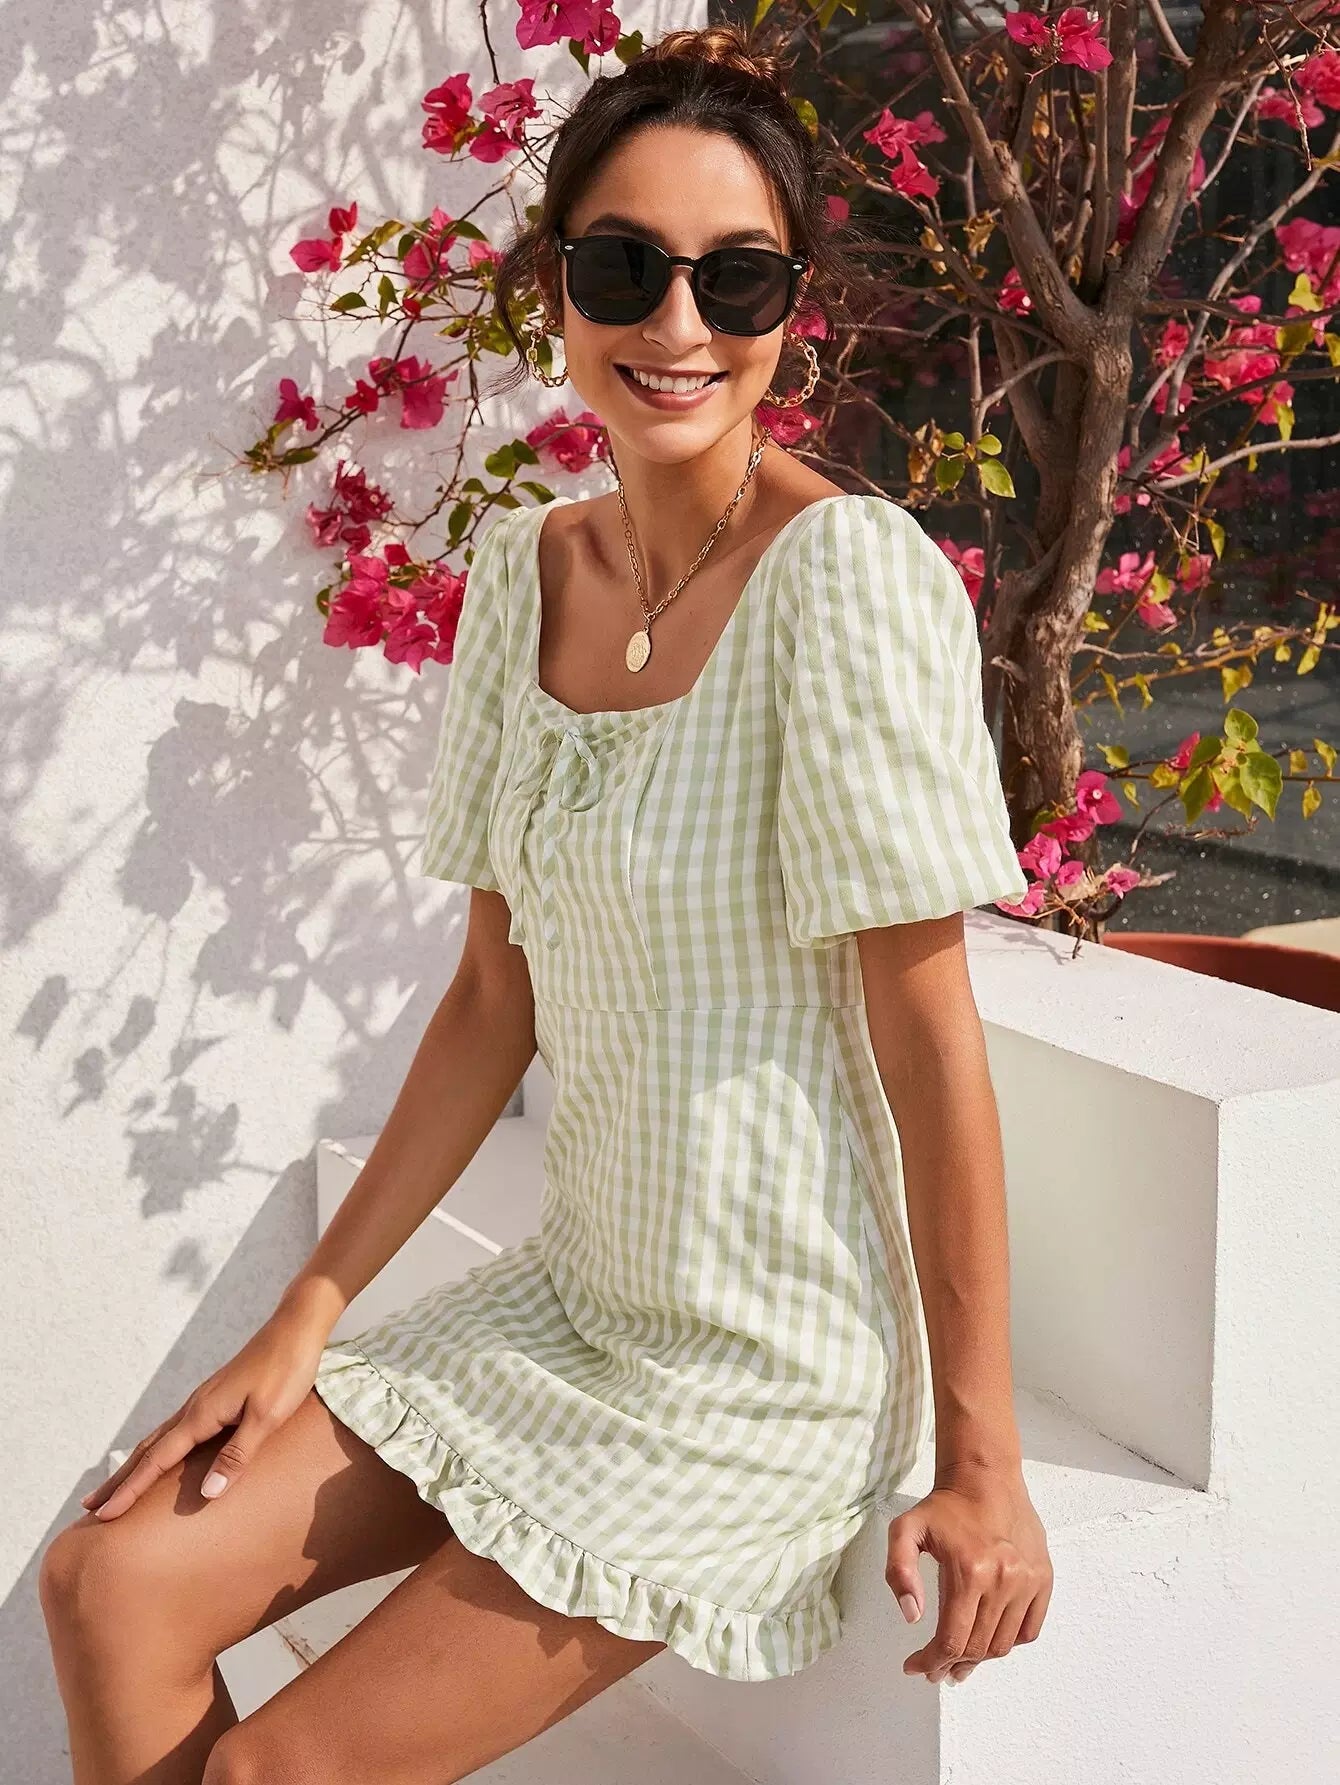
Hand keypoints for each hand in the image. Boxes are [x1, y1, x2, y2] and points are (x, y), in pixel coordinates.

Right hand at [79, 1299, 333, 1521]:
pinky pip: (177, 1430)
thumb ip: (237, 1455)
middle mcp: (195, 1407)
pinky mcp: (216, 1397)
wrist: (296, 1327)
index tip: (103, 1515)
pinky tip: (162, 1455)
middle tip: (90, 1506)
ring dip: (136, 1464)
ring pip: (160, 1438)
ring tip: (116, 1486)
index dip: (131, 1490)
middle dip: (121, 1480)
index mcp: (202, 1414)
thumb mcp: (268, 1417)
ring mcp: (204, 1400)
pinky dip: (159, 1449)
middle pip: (149, 1449)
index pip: (157, 1460)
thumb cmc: (287, 1370)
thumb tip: (206, 1494)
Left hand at [885, 1464, 1051, 1685]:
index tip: (915, 1667)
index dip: (931, 1661)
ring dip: (979, 1659)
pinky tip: (989, 1640)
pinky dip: (1009, 1643)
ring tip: (961, 1661)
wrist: (985, 1478)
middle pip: (977, 1647)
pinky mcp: (1043, 1578)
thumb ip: (899, 1572)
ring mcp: (1027, 1581)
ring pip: (1003, 1644)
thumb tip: (912, 1615)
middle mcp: (1003, 1580)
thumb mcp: (905, 1530)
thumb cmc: (944, 1506)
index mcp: (969, 1572)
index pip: (952, 1639)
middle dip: (952, 1665)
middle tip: (936, 1669)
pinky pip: (1029, 1629)